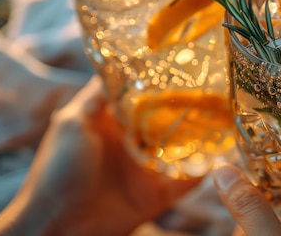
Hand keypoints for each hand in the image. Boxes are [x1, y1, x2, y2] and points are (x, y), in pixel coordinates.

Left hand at [0, 76, 201, 235]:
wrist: (57, 224)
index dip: (155, 80)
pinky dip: (202, 172)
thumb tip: (115, 65)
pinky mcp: (156, 194)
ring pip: (181, 148)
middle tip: (212, 88)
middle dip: (186, 106)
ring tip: (223, 118)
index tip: (179, 61)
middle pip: (164, 119)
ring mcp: (145, 167)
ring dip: (200, 137)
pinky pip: (185, 181)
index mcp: (110, 122)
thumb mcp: (70, 123)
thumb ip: (95, 98)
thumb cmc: (57, 170)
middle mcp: (131, 141)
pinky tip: (220, 157)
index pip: (137, 95)